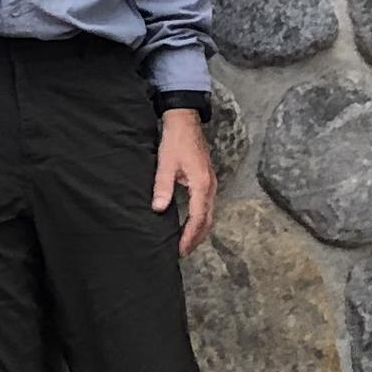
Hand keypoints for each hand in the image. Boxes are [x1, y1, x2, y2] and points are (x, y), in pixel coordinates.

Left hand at [154, 107, 218, 256]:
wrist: (186, 121)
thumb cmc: (175, 140)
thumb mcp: (165, 163)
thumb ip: (162, 187)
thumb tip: (159, 209)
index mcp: (202, 184)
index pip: (198, 217)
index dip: (190, 235)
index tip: (181, 249)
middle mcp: (211, 186)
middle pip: (208, 219)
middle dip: (197, 237)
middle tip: (184, 251)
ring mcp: (211, 183)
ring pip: (210, 213)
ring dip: (200, 229)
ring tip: (187, 242)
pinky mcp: (208, 180)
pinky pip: (208, 205)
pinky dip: (201, 218)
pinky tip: (192, 223)